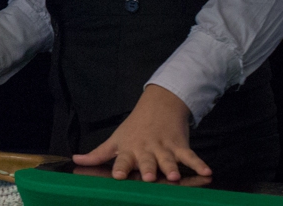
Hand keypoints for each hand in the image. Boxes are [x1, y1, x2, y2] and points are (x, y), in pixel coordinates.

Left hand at [73, 84, 210, 181]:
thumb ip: (97, 154)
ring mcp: (164, 148)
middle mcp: (146, 150)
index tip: (118, 175)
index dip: (120, 167)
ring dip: (171, 167)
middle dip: (148, 168)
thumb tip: (75, 159)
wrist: (158, 105)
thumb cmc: (133, 128)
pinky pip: (190, 156)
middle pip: (147, 161)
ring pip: (168, 159)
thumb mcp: (115, 139)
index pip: (122, 159)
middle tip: (148, 177)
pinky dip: (199, 163)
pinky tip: (207, 171)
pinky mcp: (180, 146)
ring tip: (174, 176)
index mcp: (129, 149)